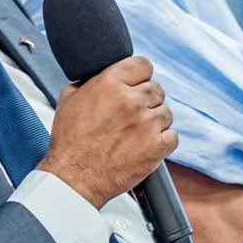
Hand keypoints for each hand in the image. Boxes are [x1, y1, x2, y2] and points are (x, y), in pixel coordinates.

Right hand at [39, 55, 175, 208]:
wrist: (74, 178)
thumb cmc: (69, 142)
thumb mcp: (69, 99)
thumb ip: (90, 82)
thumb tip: (102, 76)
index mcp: (110, 84)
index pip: (143, 64)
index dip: (140, 75)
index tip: (137, 84)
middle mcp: (131, 101)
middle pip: (156, 89)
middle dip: (146, 100)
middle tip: (133, 114)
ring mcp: (146, 124)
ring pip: (166, 112)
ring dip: (154, 121)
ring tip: (137, 133)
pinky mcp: (156, 147)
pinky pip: (172, 136)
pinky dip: (162, 141)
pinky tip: (146, 145)